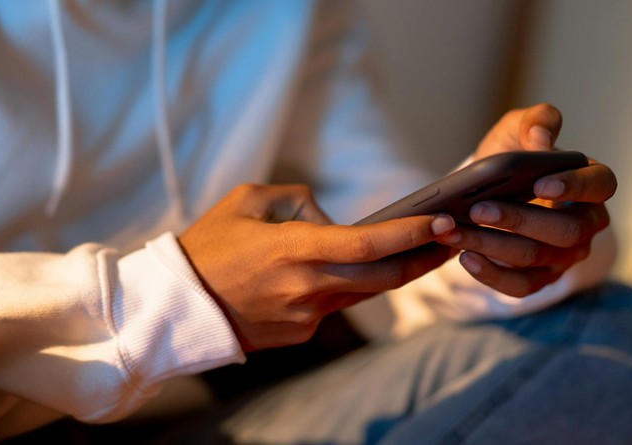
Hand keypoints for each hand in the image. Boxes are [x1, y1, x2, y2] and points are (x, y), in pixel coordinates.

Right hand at [178, 184, 454, 350]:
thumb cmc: (207, 245)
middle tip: (455, 238)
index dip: (410, 233)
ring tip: (421, 251)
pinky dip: (345, 287)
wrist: (176, 306)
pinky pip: (334, 305)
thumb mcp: (247, 201)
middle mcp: (308, 286)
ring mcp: (306, 316)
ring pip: (364, 293)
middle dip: (425, 258)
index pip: (369, 243)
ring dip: (396, 273)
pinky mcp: (301, 334)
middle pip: (385, 278)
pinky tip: (347, 272)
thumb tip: (331, 218)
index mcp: (295, 249)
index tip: (443, 220)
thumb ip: (298, 200)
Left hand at [436, 103, 616, 296]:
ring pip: (536, 258)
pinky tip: (465, 258)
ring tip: (455, 231)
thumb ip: (536, 122)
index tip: (539, 183)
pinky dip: (492, 275)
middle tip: (477, 209)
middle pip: (565, 231)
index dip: (573, 186)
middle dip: (518, 220)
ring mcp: (566, 256)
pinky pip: (522, 286)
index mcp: (591, 183)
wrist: (490, 187)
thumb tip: (540, 142)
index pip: (600, 185)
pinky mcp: (541, 278)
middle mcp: (587, 223)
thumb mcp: (519, 129)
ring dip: (492, 246)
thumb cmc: (514, 155)